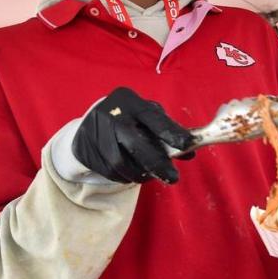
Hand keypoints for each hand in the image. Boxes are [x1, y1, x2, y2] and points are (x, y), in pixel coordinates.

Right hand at [71, 87, 193, 183]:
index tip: (187, 145)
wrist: (90, 125)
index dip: (171, 132)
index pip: (152, 117)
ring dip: (141, 174)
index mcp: (129, 101)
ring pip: (122, 163)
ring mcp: (95, 133)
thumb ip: (167, 132)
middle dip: (157, 164)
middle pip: (136, 144)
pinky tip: (132, 173)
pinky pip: (111, 171)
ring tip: (150, 174)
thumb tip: (190, 151)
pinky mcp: (86, 151)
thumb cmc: (129, 120)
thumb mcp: (147, 118)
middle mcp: (111, 114)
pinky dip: (126, 177)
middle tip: (173, 177)